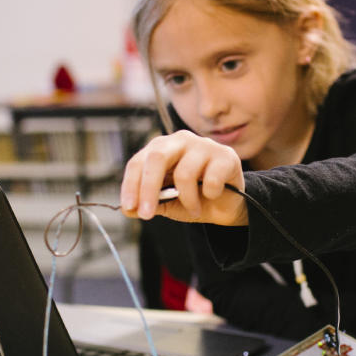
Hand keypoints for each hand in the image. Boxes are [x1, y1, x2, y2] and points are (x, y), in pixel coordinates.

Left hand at [121, 131, 247, 225]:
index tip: (129, 207)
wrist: (228, 205)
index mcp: (161, 148)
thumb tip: (127, 209)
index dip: (131, 185)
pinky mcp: (226, 156)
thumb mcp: (168, 203)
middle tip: (147, 214)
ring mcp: (204, 145)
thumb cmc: (195, 199)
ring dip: (187, 200)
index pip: (138, 162)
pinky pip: (211, 180)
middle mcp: (181, 140)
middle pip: (157, 158)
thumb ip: (148, 204)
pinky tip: (213, 196)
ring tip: (193, 210)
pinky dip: (209, 194)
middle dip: (148, 189)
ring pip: (185, 173)